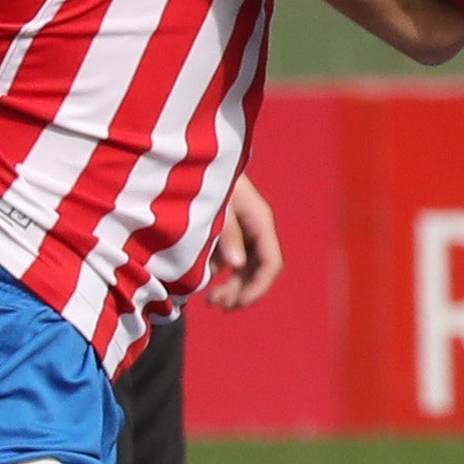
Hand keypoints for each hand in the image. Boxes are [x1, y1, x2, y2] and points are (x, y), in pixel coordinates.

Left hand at [207, 172, 285, 309]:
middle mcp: (256, 229)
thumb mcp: (217, 204)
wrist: (193, 158)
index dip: (258, 287)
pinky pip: (229, 260)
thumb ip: (227, 234)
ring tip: (210, 300)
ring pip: (245, 268)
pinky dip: (217, 274)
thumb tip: (235, 265)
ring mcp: (242, 231)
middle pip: (258, 270)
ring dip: (231, 287)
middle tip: (217, 305)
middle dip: (242, 292)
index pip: (270, 263)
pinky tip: (199, 279)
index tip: (237, 304)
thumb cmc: (204, 178)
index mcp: (260, 222)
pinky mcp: (226, 232)